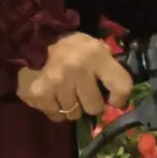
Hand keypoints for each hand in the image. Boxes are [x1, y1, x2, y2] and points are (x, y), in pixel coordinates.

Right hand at [17, 31, 133, 122]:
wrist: (35, 41)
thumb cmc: (73, 48)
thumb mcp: (96, 47)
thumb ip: (109, 66)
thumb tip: (120, 94)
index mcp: (96, 55)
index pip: (121, 86)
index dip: (121, 98)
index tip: (115, 100)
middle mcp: (77, 69)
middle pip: (94, 107)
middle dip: (92, 104)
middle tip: (86, 94)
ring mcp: (56, 82)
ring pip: (74, 114)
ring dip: (73, 108)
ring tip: (69, 93)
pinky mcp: (39, 93)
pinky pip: (56, 116)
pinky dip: (57, 110)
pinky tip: (55, 97)